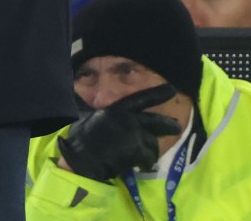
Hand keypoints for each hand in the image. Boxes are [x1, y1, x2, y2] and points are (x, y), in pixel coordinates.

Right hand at [57, 84, 181, 180]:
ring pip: (153, 142)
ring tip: (149, 155)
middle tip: (177, 127)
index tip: (172, 89)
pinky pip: (148, 158)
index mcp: (118, 109)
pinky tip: (141, 165)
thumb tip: (73, 86)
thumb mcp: (83, 112)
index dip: (158, 94)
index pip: (142, 99)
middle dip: (169, 124)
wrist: (81, 156)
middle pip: (156, 122)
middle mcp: (129, 121)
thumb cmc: (80, 134)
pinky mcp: (135, 153)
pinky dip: (146, 162)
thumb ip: (85, 101)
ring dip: (152, 149)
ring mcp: (134, 137)